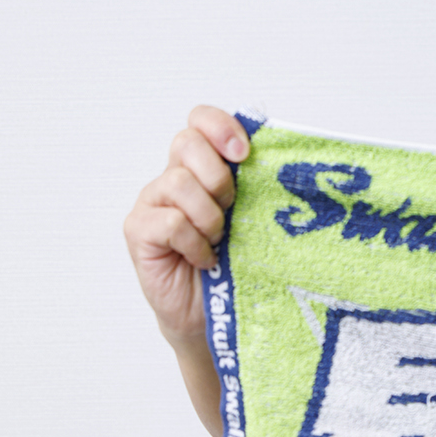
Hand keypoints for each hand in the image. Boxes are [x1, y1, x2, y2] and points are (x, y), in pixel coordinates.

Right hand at [122, 106, 250, 436]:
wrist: (215, 316)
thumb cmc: (241, 265)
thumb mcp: (258, 219)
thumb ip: (263, 186)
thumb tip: (296, 159)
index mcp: (204, 167)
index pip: (200, 120)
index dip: (220, 126)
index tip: (246, 154)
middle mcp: (174, 179)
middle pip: (185, 142)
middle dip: (218, 176)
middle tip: (233, 208)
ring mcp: (152, 203)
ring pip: (179, 183)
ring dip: (209, 216)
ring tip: (219, 240)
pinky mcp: (139, 230)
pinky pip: (168, 221)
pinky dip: (193, 241)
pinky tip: (205, 259)